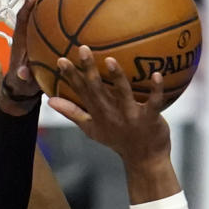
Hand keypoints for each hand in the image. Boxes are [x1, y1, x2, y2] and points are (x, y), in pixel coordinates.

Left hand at [0, 0, 50, 109]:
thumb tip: (23, 73)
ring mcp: (32, 29)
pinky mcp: (40, 31)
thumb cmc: (23, 84)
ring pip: (40, 5)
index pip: (23, 16)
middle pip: (31, 3)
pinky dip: (58, 3)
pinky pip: (49, 14)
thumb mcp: (24, 82)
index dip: (29, 5)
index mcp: (20, 38)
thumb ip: (24, 77)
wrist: (21, 85)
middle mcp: (25, 29)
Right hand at [47, 48, 170, 167]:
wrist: (144, 160)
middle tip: (83, 48)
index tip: (60, 59)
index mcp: (97, 114)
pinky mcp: (149, 119)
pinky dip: (156, 90)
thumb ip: (72, 113)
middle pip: (97, 90)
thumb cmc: (118, 140)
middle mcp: (111, 114)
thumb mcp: (91, 129)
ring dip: (117, 77)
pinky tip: (157, 74)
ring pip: (122, 94)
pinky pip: (153, 102)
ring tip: (110, 60)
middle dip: (89, 70)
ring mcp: (130, 116)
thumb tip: (50, 101)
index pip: (81, 92)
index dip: (70, 76)